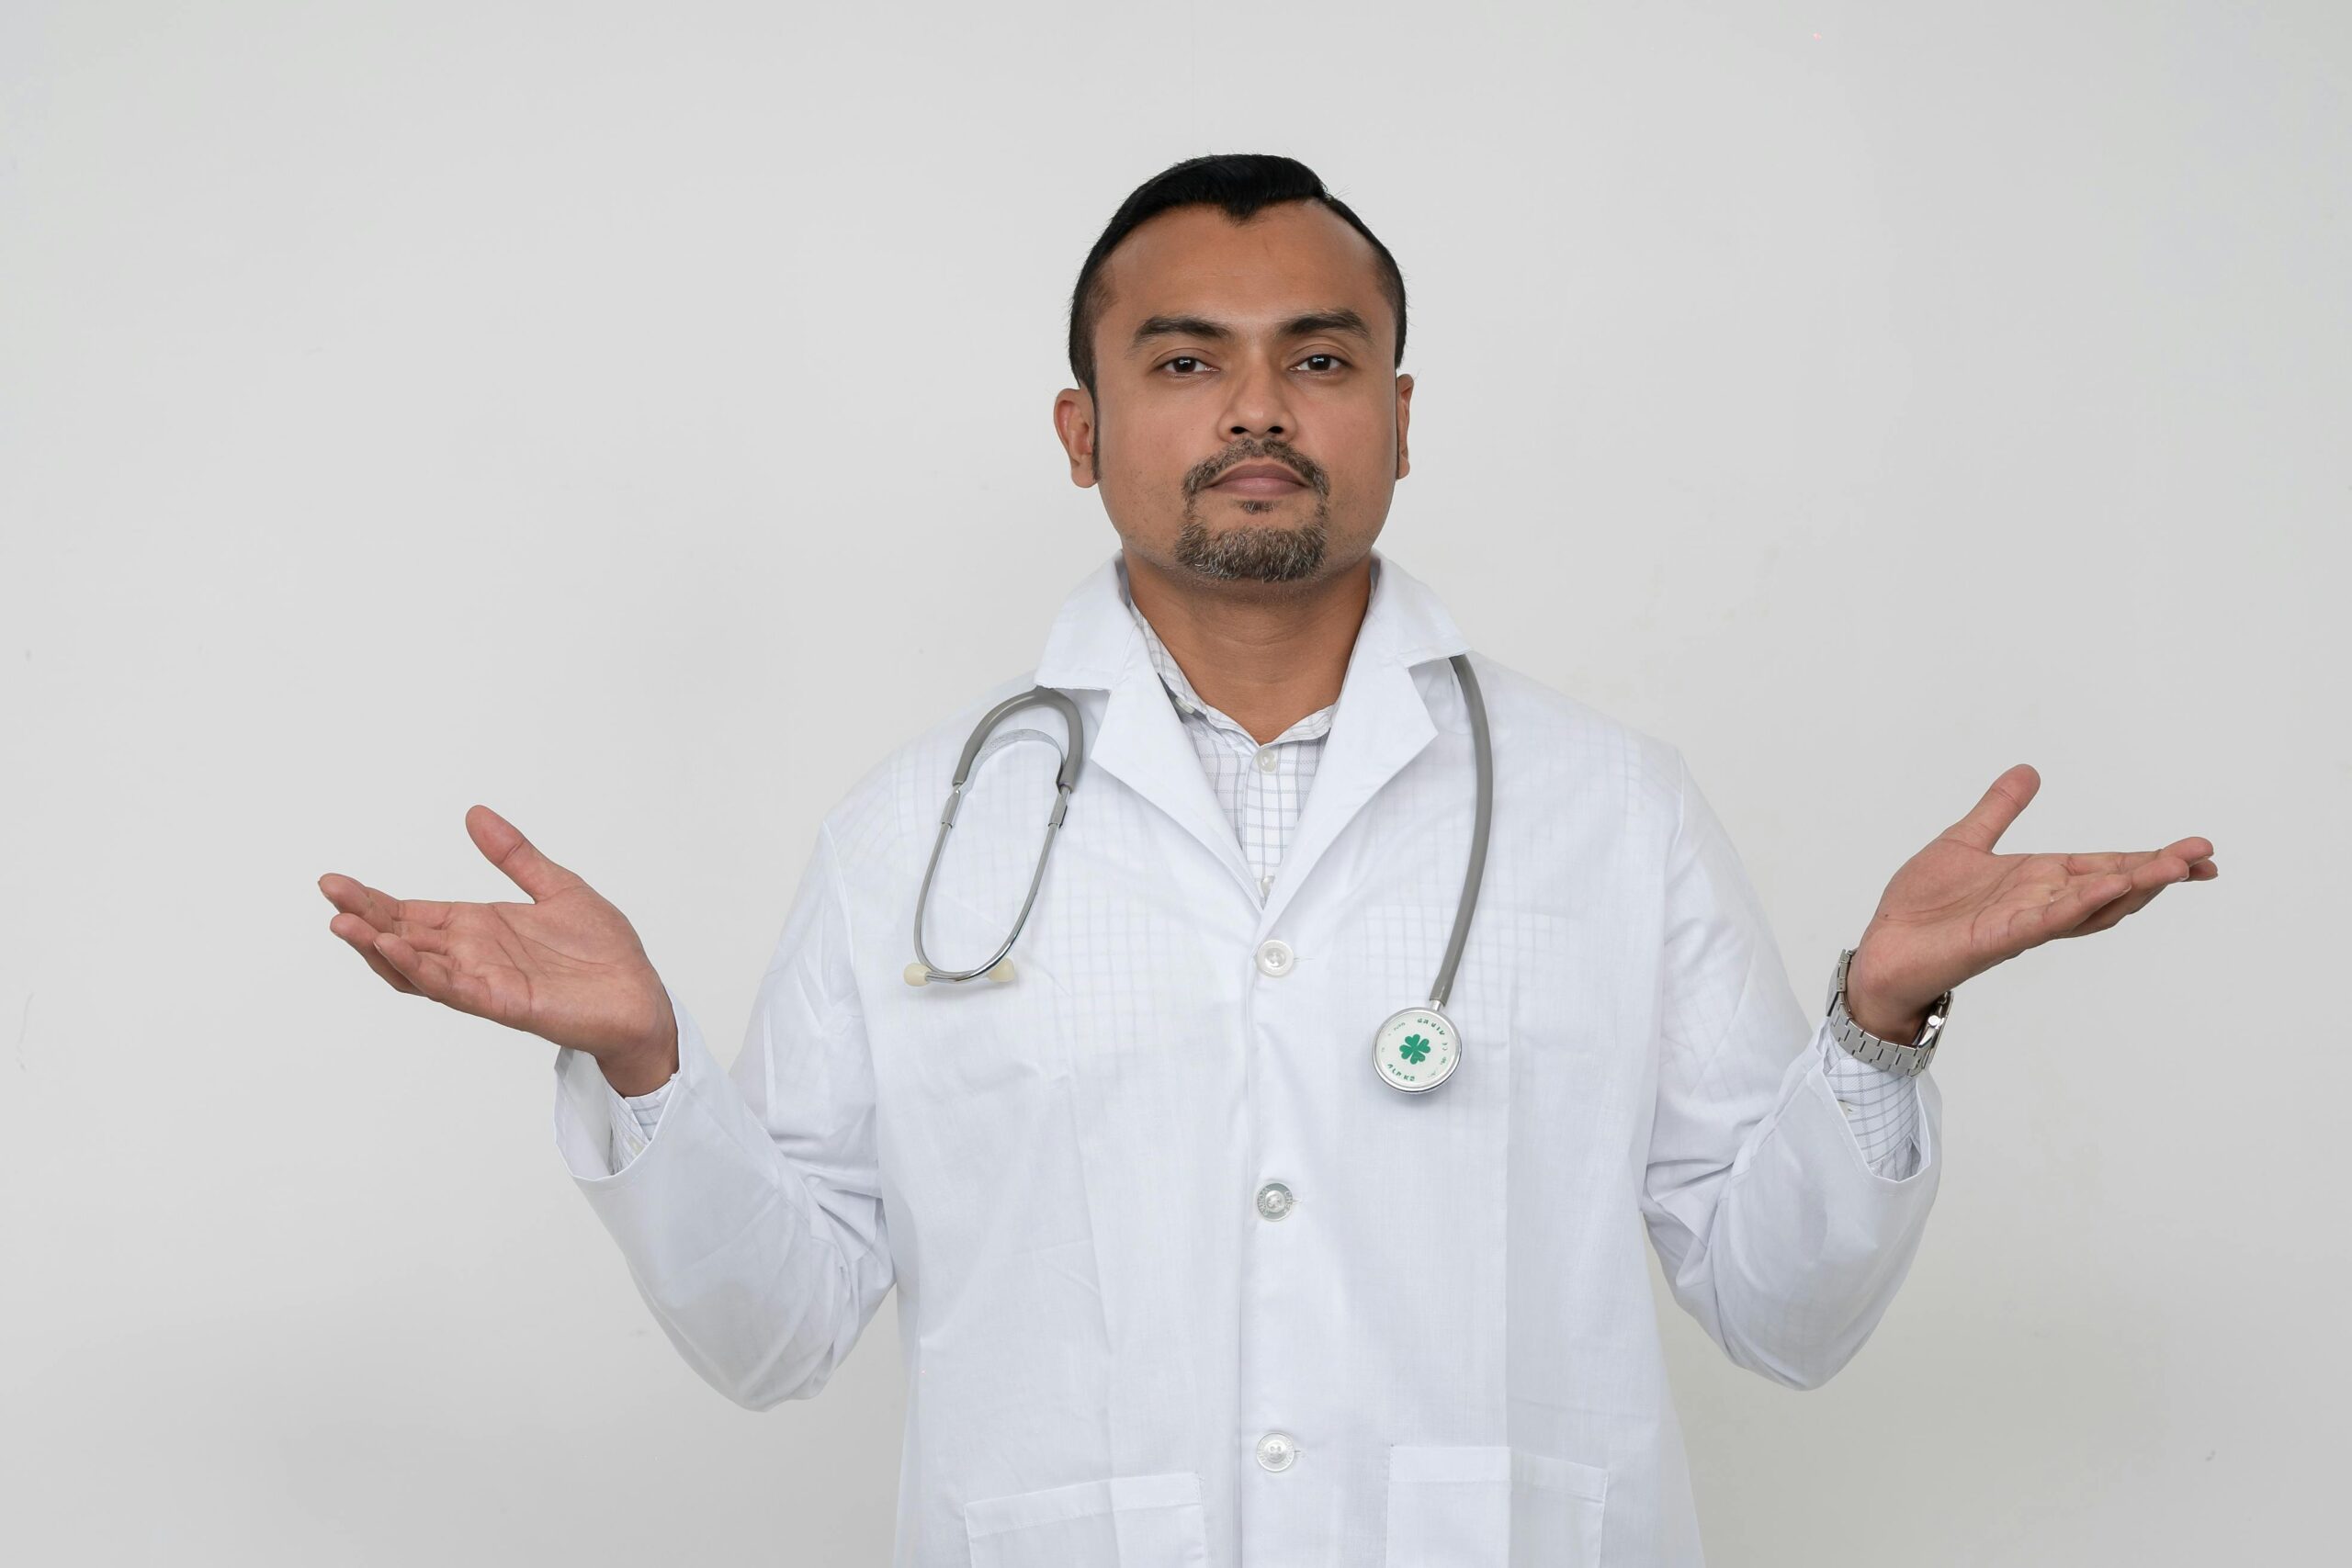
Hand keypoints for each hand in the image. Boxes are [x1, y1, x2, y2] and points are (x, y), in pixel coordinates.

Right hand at [318, 805, 678, 1082]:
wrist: (640, 996)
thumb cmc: (602, 950)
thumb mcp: (556, 886)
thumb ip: (514, 854)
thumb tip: (474, 813)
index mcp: (478, 928)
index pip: (411, 913)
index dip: (373, 899)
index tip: (335, 881)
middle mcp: (472, 956)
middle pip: (403, 938)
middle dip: (363, 917)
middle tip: (330, 893)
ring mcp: (485, 981)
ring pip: (417, 969)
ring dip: (381, 948)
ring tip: (347, 924)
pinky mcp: (506, 1003)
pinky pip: (456, 989)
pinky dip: (424, 971)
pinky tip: (398, 950)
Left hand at [1843, 764, 2217, 1039]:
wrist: (1883, 950)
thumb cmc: (1923, 907)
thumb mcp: (1964, 842)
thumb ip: (1998, 809)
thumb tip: (2030, 770)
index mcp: (2036, 880)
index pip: (2105, 866)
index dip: (2149, 858)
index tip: (2198, 850)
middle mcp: (2039, 903)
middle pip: (2111, 887)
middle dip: (2157, 873)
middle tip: (2205, 858)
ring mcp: (2022, 924)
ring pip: (2089, 906)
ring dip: (2130, 888)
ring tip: (2171, 868)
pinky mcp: (1997, 940)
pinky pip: (2045, 923)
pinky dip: (2078, 905)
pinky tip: (2107, 888)